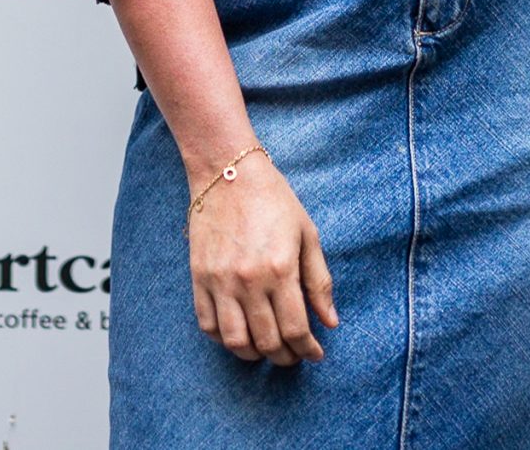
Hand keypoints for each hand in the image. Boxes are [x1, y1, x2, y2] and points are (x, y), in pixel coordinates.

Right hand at [187, 149, 337, 365]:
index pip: (295, 329)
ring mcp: (219, 281)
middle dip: (286, 357)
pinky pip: (207, 324)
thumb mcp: (307, 234)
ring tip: (267, 349)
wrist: (227, 172)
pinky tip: (239, 335)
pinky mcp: (199, 277)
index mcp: (280, 268)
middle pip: (267, 341)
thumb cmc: (273, 199)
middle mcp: (248, 280)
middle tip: (294, 356)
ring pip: (235, 341)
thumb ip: (319, 281)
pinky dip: (224, 339)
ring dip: (254, 355)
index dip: (308, 350)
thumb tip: (330, 322)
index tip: (315, 353)